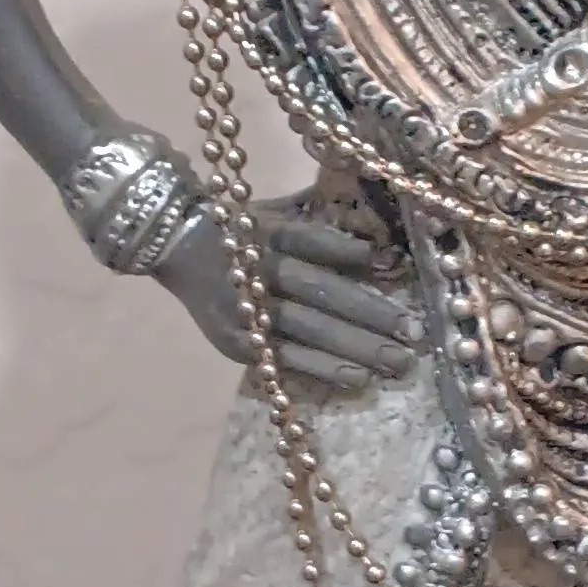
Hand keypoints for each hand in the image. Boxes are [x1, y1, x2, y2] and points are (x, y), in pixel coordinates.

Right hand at [158, 200, 424, 388]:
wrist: (174, 248)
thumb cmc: (240, 227)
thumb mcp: (273, 208)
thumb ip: (318, 210)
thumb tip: (377, 210)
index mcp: (262, 231)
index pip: (303, 239)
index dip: (339, 249)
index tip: (379, 260)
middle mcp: (253, 271)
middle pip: (314, 291)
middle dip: (368, 313)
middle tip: (413, 331)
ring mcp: (245, 312)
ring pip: (306, 330)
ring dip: (356, 347)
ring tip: (398, 360)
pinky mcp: (239, 344)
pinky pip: (285, 361)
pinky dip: (323, 369)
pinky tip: (358, 378)